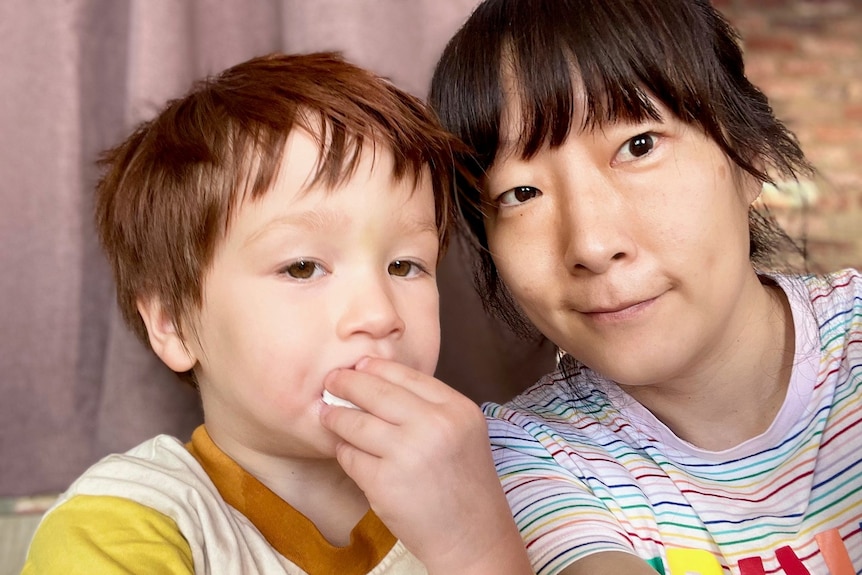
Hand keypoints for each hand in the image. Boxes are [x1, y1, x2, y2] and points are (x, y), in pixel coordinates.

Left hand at [320, 358, 532, 574]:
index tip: (357, 365)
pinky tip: (344, 450)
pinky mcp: (385, 482)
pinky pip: (350, 456)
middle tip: (331, 381)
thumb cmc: (464, 484)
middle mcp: (435, 425)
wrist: (473, 537)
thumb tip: (374, 379)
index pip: (406, 375)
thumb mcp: (462, 432)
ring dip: (336, 417)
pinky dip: (343, 451)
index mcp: (457, 409)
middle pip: (376, 391)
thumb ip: (429, 406)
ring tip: (327, 414)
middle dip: (346, 383)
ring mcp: (408, 454)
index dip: (375, 367)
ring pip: (355, 422)